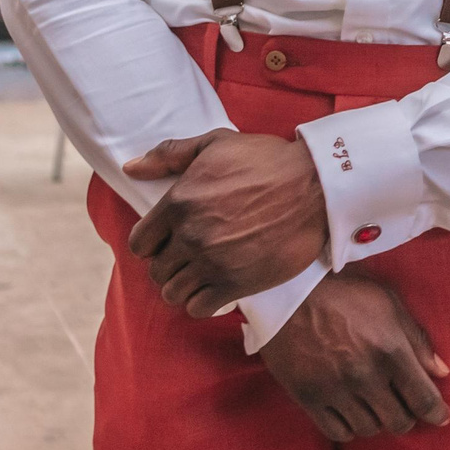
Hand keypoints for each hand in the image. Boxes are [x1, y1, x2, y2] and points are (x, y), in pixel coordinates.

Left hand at [124, 129, 327, 314]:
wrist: (319, 185)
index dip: (153, 243)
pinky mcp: (237, 283)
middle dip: (171, 264)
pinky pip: (199, 307)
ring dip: (185, 285)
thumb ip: (170, 154)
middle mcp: (190, 236)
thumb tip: (131, 168)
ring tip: (203, 274)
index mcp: (179, 202)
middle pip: (157, 271)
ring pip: (174, 292)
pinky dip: (203, 301)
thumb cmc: (269, 160)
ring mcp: (212, 262)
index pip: (139, 243)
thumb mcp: (217, 143)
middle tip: (191, 257)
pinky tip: (217, 287)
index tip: (170, 240)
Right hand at [259, 270, 449, 441]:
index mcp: (390, 351)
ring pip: (369, 429)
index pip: (423, 398)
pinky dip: (350, 429)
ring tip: (378, 407)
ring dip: (378, 422)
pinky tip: (353, 415)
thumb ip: (417, 340)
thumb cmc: (345, 293)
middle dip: (408, 418)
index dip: (437, 413)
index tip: (441, 417)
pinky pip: (336, 432)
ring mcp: (335, 390)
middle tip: (406, 408)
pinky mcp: (308, 398)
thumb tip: (441, 371)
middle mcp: (365, 376)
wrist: (290, 294)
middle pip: (398, 421)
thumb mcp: (390, 304)